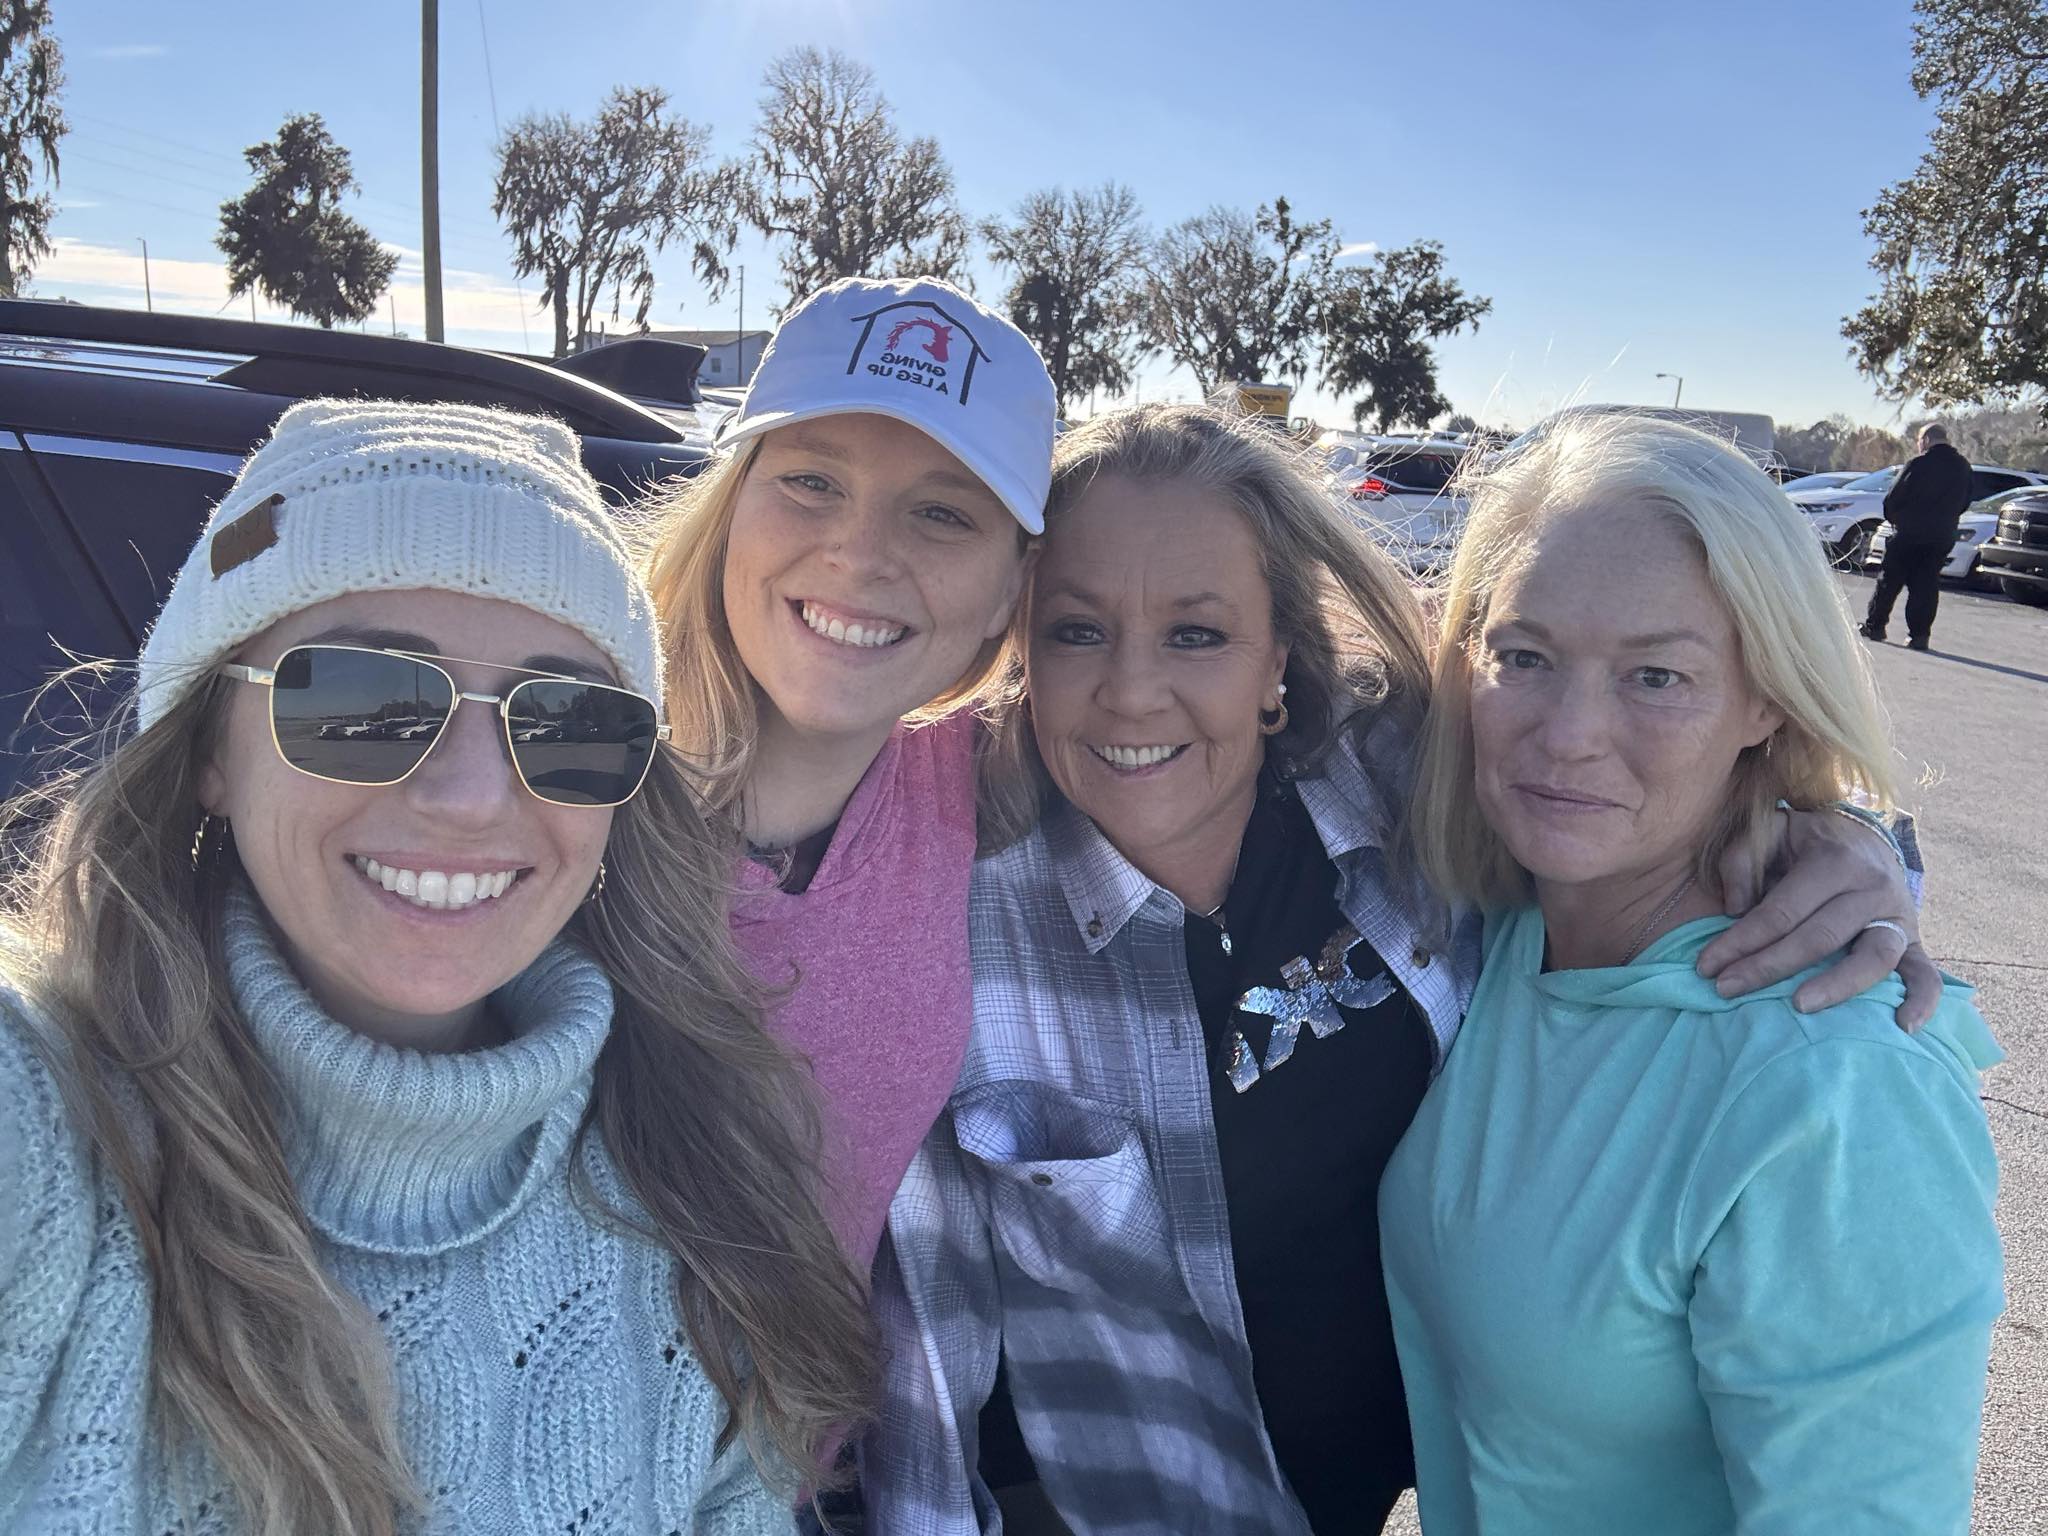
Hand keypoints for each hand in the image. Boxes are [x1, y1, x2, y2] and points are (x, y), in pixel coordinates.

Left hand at [1698, 807, 1939, 1030]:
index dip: (1740, 941)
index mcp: (1833, 860)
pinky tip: (1902, 1027)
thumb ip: (1742, 860)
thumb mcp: (1768, 831)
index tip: (1706, 967)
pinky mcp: (1915, 940)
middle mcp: (1871, 888)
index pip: (1781, 911)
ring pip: (1872, 958)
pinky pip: (1926, 974)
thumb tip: (1735, 909)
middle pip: (1819, 938)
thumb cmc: (1806, 842)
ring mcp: (1897, 916)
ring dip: (1836, 987)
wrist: (1866, 836)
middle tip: (1727, 990)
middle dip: (1767, 968)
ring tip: (1798, 1007)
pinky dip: (1922, 1001)